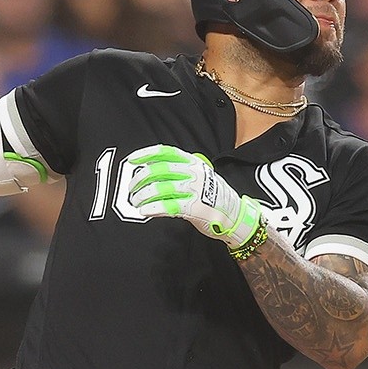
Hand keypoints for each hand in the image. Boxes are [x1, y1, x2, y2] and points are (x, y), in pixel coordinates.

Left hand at [123, 145, 264, 247]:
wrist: (235, 215)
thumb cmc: (215, 197)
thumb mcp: (201, 175)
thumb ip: (180, 172)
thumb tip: (153, 173)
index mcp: (193, 162)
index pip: (166, 153)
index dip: (146, 154)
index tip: (132, 159)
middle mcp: (194, 173)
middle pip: (159, 171)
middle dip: (140, 179)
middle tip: (132, 188)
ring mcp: (195, 190)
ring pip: (161, 188)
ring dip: (144, 196)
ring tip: (137, 202)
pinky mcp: (195, 208)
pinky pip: (169, 206)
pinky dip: (154, 208)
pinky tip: (146, 211)